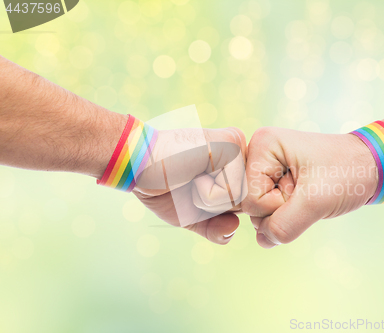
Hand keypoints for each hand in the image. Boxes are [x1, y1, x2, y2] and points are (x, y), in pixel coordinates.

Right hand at [133, 127, 246, 244]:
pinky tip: (191, 173)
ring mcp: (238, 147)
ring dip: (209, 201)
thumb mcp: (192, 215)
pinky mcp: (231, 145)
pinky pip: (231, 191)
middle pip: (246, 204)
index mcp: (235, 166)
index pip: (244, 205)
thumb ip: (215, 228)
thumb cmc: (162, 186)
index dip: (217, 211)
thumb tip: (234, 227)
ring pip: (240, 199)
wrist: (136, 164)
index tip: (192, 188)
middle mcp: (241, 153)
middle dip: (214, 207)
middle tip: (190, 183)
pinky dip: (207, 194)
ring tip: (190, 177)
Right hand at [242, 127, 377, 247]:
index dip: (277, 204)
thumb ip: (283, 225)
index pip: (249, 198)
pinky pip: (269, 212)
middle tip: (308, 191)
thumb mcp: (316, 201)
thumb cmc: (348, 174)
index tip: (303, 187)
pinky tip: (304, 201)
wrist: (372, 167)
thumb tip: (263, 241)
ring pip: (259, 212)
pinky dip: (288, 215)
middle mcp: (259, 153)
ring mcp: (266, 169)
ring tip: (309, 193)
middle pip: (250, 205)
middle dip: (281, 209)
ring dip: (287, 213)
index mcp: (263, 144)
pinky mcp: (274, 182)